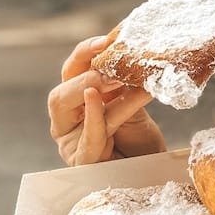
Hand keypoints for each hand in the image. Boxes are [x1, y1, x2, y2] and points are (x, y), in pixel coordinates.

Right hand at [48, 34, 166, 165]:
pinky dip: (95, 117)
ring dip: (90, 88)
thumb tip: (128, 54)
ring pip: (64, 107)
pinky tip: (100, 102)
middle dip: (85, 74)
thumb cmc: (140, 143)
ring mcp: (70, 143)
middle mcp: (68, 122)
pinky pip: (86, 137)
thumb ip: (123, 87)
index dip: (85, 53)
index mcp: (78, 103)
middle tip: (114, 68)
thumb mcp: (133, 108)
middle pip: (60, 91)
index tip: (107, 40)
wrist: (154, 174)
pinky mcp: (81, 163)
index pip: (72, 70)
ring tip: (117, 79)